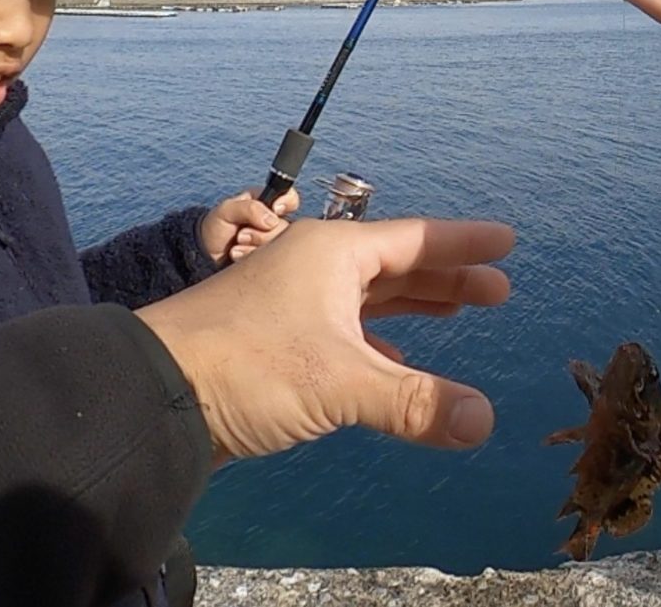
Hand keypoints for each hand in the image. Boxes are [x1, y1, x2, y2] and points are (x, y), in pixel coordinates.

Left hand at [137, 217, 510, 461]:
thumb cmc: (243, 366)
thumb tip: (482, 421)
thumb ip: (413, 402)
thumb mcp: (339, 383)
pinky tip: (394, 360)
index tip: (506, 241)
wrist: (153, 394)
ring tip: (457, 311)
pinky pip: (342, 329)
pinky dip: (376, 341)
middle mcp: (313, 269)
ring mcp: (291, 303)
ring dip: (413, 306)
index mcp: (333, 255)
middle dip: (447, 277)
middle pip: (396, 265)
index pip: (416, 240)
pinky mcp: (275, 341)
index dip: (464, 244)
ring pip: (367, 297)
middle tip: (497, 289)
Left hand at [200, 188, 298, 265]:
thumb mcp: (226, 210)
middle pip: (286, 227)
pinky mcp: (269, 259)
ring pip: (280, 246)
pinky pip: (271, 261)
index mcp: (266, 203)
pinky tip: (238, 256)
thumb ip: (249, 208)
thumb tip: (272, 220)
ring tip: (237, 245)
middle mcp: (274, 222)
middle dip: (262, 234)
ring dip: (254, 247)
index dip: (287, 203)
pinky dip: (251, 258)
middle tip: (241, 235)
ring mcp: (273, 241)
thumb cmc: (217, 225)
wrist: (206, 253)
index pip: (290, 198)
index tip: (276, 209)